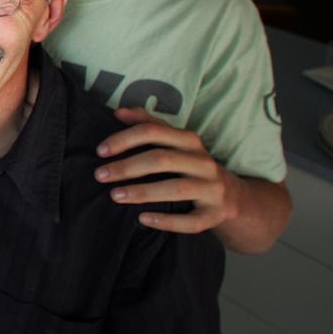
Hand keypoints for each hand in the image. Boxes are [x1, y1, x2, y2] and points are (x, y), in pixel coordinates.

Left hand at [95, 107, 240, 233]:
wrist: (233, 197)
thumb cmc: (191, 165)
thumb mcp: (175, 142)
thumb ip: (149, 124)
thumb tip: (118, 112)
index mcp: (190, 141)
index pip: (154, 131)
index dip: (125, 139)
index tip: (100, 151)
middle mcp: (204, 162)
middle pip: (162, 159)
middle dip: (128, 167)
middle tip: (100, 175)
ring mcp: (212, 189)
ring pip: (177, 189)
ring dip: (143, 192)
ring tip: (115, 195)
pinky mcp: (215, 214)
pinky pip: (191, 221)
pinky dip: (166, 221)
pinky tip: (142, 218)